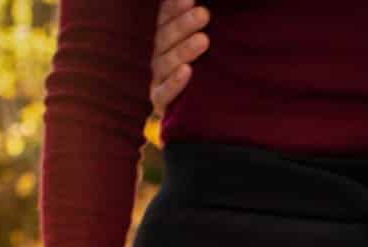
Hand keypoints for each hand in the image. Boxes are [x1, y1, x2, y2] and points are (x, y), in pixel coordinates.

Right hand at [150, 0, 208, 115]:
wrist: (193, 115)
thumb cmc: (204, 72)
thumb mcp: (203, 46)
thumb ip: (201, 26)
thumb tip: (208, 8)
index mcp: (168, 37)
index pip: (166, 17)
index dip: (175, 7)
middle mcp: (160, 54)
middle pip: (166, 36)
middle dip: (184, 24)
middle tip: (204, 14)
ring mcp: (159, 77)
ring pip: (166, 62)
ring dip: (184, 50)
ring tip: (203, 40)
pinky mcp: (160, 100)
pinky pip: (165, 92)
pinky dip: (175, 82)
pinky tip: (187, 71)